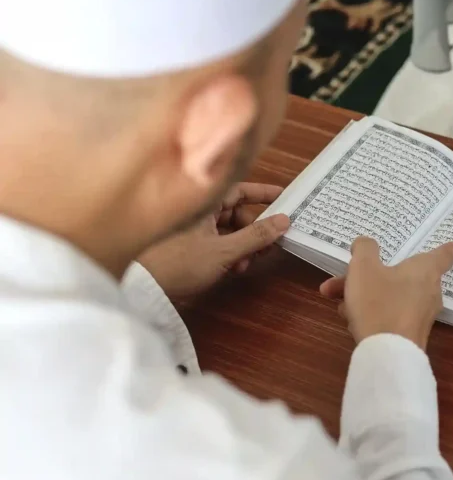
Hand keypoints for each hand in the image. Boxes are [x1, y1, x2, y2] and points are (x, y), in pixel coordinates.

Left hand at [138, 183, 289, 302]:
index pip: (240, 190)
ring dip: (244, 245)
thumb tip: (284, 221)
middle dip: (256, 229)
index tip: (285, 198)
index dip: (263, 194)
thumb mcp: (224, 251)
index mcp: (203, 203)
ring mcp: (193, 229)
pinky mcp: (189, 246)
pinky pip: (218, 242)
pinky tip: (233, 268)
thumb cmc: (178, 263)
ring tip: (248, 262)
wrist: (141, 289)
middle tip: (271, 244)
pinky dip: (230, 253)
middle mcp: (197, 211)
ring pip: (229, 230)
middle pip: (237, 213)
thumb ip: (256, 236)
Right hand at [319, 237, 452, 349]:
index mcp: (425, 270)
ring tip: (337, 303)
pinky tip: (350, 321)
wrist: (387, 354)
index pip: (445, 255)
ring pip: (390, 296)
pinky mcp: (410, 334)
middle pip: (400, 276)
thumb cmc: (379, 303)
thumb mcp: (363, 269)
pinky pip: (390, 315)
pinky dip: (371, 314)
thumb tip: (366, 245)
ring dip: (363, 297)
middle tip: (340, 282)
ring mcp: (421, 314)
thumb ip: (364, 249)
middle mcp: (428, 291)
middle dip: (368, 277)